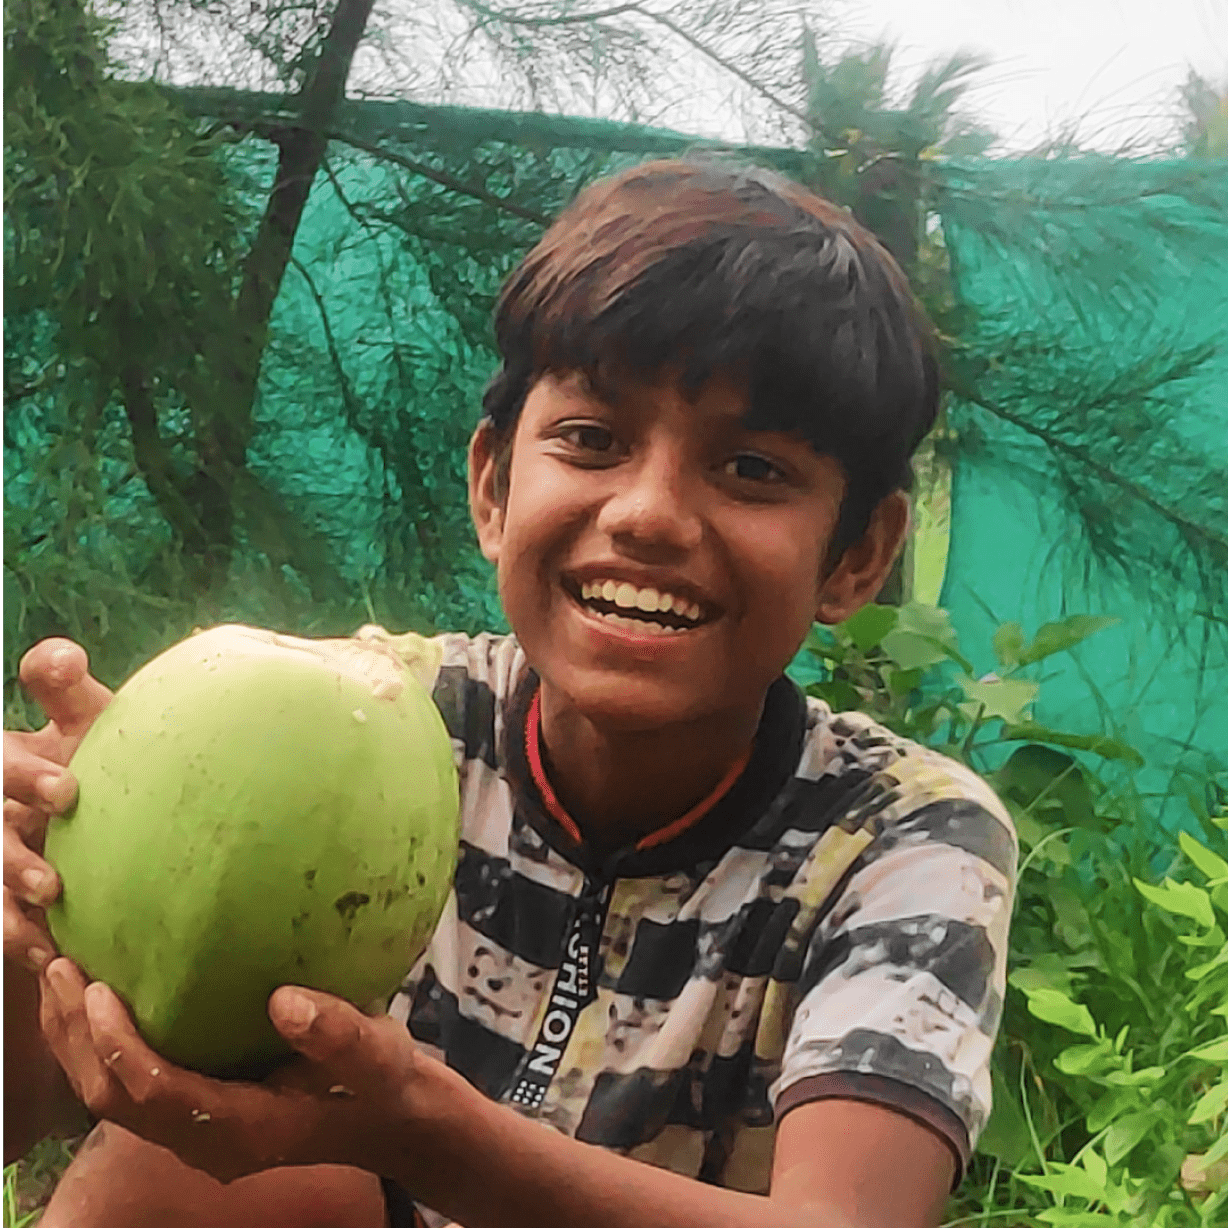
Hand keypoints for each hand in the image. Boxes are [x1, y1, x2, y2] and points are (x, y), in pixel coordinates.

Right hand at [3, 639, 111, 971]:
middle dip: (16, 854)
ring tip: (50, 907)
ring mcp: (2, 849)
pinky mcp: (5, 896)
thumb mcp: (83, 717)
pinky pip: (1, 921)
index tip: (68, 794)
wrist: (110, 813)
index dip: (24, 777)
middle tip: (57, 873)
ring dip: (13, 899)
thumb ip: (67, 689)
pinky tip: (46, 954)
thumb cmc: (97, 751)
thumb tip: (59, 657)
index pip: (7, 765)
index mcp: (12, 761)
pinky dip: (20, 939)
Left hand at [38, 957, 460, 1186]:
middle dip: (77, 1038)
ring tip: (62, 970)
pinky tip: (103, 989)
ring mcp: (197, 1130)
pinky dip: (103, 1040)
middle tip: (59, 965)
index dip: (118, 1045)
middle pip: (112, 1099)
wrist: (387, 1119)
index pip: (154, 1094)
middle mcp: (206, 1139)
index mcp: (242, 1129)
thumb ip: (339, 1036)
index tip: (100, 987)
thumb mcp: (378, 1057)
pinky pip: (130, 1083)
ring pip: (110, 1096)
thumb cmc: (383, 1084)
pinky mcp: (197, 1110)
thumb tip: (285, 1001)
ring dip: (79, 1039)